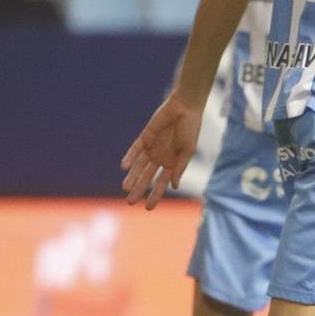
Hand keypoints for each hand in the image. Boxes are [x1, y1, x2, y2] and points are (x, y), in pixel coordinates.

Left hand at [120, 95, 203, 209]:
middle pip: (147, 177)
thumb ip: (180, 167)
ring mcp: (152, 148)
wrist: (185, 107)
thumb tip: (173, 186)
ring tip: (125, 188)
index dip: (155, 195)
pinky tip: (124, 167)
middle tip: (130, 202)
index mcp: (173, 163)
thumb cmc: (191, 129)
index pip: (162, 183)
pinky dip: (130, 157)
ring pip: (139, 166)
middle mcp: (161, 158)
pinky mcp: (145, 137)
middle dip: (139, 189)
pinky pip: (135, 149)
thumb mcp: (188, 150)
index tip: (148, 208)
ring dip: (132, 177)